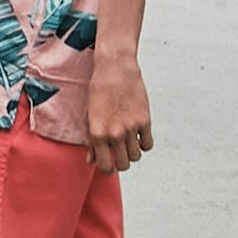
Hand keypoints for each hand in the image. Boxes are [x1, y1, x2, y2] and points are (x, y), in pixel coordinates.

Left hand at [82, 39, 154, 173]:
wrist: (115, 68)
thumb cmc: (99, 89)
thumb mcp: (89, 115)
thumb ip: (91, 141)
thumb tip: (91, 160)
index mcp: (97, 134)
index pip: (105, 167)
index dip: (107, 169)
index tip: (108, 165)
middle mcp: (115, 134)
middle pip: (123, 165)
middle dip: (120, 162)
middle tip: (119, 153)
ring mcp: (131, 128)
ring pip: (136, 156)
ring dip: (132, 152)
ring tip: (128, 142)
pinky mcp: (144, 120)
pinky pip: (148, 144)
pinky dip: (144, 143)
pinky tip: (138, 135)